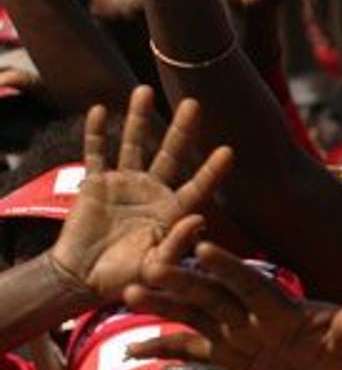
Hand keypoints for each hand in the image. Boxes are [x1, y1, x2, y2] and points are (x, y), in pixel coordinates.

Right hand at [48, 85, 232, 301]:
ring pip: (133, 145)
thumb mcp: (156, 267)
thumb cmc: (126, 278)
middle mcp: (153, 192)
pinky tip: (98, 111)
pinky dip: (95, 134)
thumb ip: (176, 245)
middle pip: (171, 154)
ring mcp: (124, 184)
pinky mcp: (95, 184)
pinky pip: (95, 154)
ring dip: (137, 119)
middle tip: (194, 103)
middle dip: (182, 130)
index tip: (229, 150)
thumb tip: (198, 220)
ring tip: (143, 90)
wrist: (84, 279)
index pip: (198, 186)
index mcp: (173, 211)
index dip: (212, 170)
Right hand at [125, 239, 341, 369]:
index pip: (251, 282)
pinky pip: (184, 350)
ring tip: (128, 293)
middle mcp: (247, 312)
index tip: (205, 248)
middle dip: (183, 280)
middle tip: (151, 265)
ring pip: (190, 314)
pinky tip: (129, 351)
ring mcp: (228, 332)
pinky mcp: (217, 355)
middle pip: (211, 292)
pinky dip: (159, 350)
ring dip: (162, 304)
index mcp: (277, 304)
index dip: (229, 266)